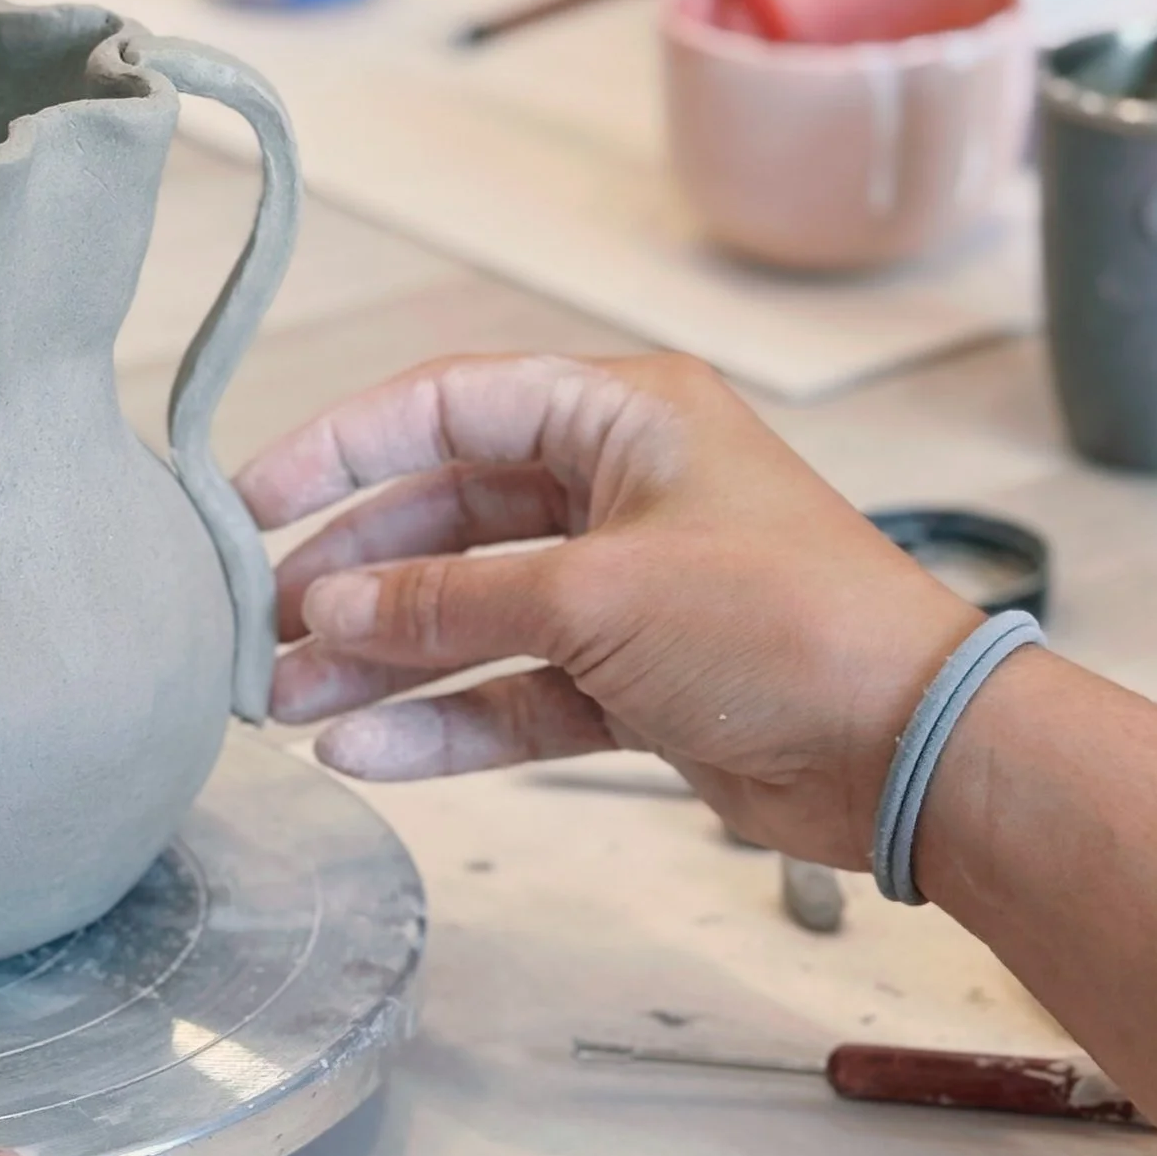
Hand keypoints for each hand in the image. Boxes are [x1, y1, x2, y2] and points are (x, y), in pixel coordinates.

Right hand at [238, 349, 974, 865]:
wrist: (906, 749)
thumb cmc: (787, 625)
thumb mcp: (596, 596)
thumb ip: (451, 602)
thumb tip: (332, 613)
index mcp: (622, 415)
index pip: (446, 406)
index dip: (340, 449)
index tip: (250, 504)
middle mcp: (619, 490)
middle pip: (446, 517)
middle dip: (353, 576)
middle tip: (261, 626)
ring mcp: (625, 590)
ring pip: (470, 613)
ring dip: (381, 658)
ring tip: (286, 702)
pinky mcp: (634, 682)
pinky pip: (510, 691)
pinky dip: (442, 719)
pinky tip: (366, 749)